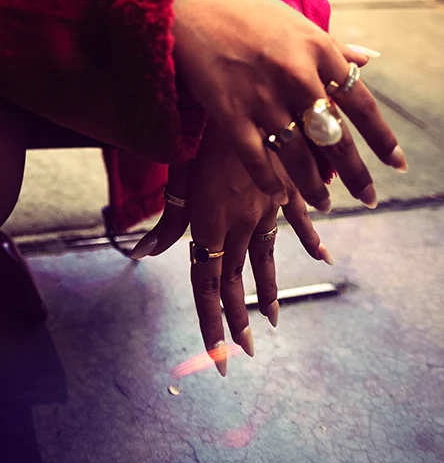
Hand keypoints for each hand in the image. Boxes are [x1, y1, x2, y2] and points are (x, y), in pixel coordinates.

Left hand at [131, 121, 333, 370]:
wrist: (248, 105)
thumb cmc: (204, 138)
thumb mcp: (180, 177)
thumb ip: (168, 219)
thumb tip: (140, 250)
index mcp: (210, 224)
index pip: (207, 285)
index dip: (212, 322)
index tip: (219, 356)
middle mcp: (239, 224)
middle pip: (235, 280)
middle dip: (236, 320)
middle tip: (241, 353)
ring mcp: (265, 209)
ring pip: (264, 259)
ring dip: (265, 292)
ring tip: (268, 321)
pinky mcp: (285, 190)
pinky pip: (296, 222)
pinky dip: (310, 240)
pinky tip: (322, 257)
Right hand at [171, 0, 405, 209]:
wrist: (188, 0)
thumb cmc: (244, 9)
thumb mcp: (296, 22)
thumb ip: (332, 47)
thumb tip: (370, 61)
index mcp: (318, 49)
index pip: (361, 104)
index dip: (381, 139)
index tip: (395, 164)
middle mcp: (297, 74)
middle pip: (335, 138)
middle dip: (356, 174)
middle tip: (368, 198)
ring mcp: (263, 96)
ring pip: (299, 157)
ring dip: (315, 187)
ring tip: (325, 203)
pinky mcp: (230, 112)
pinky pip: (257, 160)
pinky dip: (270, 183)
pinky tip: (279, 196)